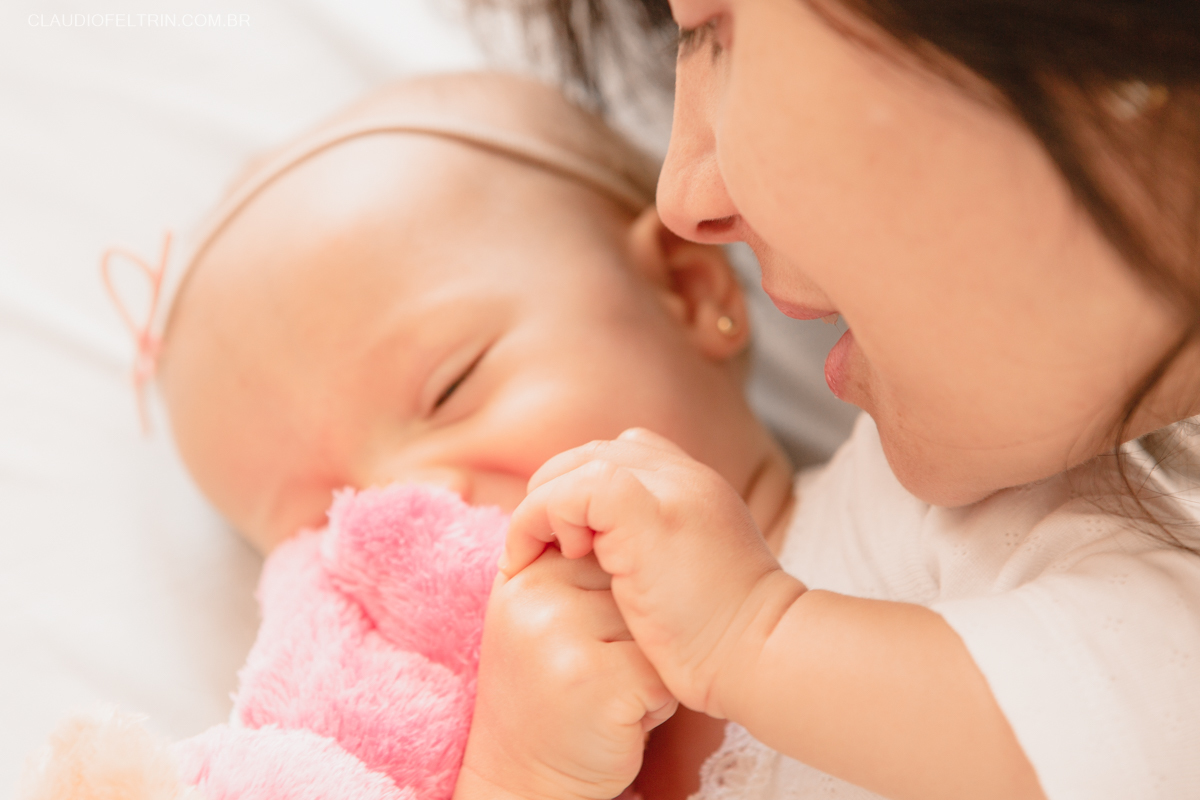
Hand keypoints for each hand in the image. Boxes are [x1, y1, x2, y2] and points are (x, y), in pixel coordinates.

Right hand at [455, 548, 676, 799]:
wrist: (522, 779)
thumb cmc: (550, 693)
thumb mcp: (543, 617)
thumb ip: (569, 565)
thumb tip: (626, 510)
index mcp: (525, 573)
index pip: (607, 547)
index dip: (619, 599)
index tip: (590, 638)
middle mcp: (536, 595)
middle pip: (634, 584)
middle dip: (637, 628)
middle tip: (600, 668)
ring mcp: (563, 635)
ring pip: (655, 624)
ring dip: (652, 662)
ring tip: (612, 690)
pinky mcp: (598, 680)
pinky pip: (665, 668)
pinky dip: (660, 699)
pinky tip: (625, 716)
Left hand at [502, 429, 800, 717]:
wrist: (762, 656)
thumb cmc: (726, 639)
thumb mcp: (690, 575)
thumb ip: (655, 548)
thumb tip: (598, 550)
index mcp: (696, 487)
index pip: (624, 455)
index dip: (582, 488)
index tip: (565, 540)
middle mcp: (685, 474)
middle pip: (594, 453)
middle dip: (553, 493)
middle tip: (536, 545)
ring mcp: (668, 486)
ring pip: (576, 466)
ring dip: (542, 507)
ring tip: (536, 554)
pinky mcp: (645, 511)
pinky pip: (568, 492)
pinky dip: (542, 518)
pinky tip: (552, 558)